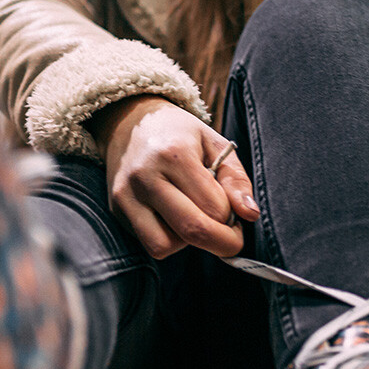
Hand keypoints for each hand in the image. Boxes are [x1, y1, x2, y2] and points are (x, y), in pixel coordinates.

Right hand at [88, 95, 259, 258]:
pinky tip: (173, 220)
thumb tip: (250, 214)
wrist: (130, 122)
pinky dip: (168, 240)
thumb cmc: (180, 135)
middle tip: (231, 238)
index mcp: (175, 153)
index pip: (215, 207)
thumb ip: (236, 179)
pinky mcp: (117, 208)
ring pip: (165, 245)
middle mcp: (146, 176)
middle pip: (192, 231)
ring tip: (193, 219)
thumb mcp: (215, 144)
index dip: (232, 218)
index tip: (235, 213)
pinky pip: (149, 244)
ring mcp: (126, 195)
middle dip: (221, 243)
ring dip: (188, 242)